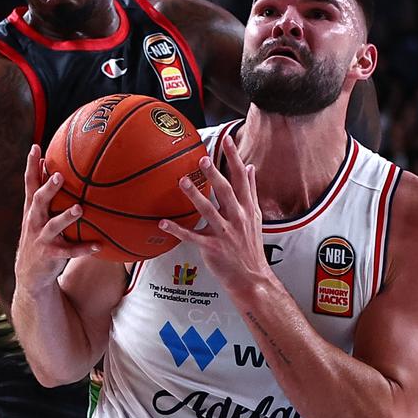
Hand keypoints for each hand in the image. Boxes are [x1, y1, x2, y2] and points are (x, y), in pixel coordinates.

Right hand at [14, 145, 99, 294]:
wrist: (30, 273)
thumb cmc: (40, 236)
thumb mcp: (39, 216)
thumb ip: (47, 196)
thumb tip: (57, 168)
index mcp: (32, 209)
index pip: (30, 184)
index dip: (31, 166)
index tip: (35, 147)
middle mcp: (33, 221)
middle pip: (38, 201)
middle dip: (48, 188)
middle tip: (59, 175)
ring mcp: (41, 238)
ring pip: (52, 226)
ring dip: (66, 217)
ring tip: (79, 209)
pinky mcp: (50, 255)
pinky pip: (69, 251)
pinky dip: (83, 248)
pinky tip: (98, 246)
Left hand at [160, 136, 268, 291]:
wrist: (252, 277)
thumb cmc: (250, 245)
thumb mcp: (255, 216)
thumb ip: (250, 190)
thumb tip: (250, 167)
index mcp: (246, 208)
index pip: (241, 179)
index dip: (234, 158)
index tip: (227, 140)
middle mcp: (237, 218)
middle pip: (226, 192)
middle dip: (215, 176)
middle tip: (203, 160)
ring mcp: (225, 233)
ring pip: (208, 211)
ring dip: (195, 196)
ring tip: (183, 181)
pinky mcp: (212, 248)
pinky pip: (192, 237)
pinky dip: (177, 230)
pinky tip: (163, 223)